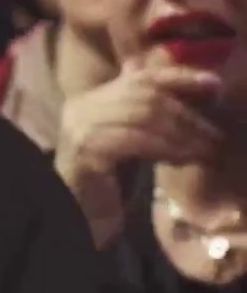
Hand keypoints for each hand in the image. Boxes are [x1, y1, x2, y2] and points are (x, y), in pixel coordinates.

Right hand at [54, 57, 222, 244]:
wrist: (78, 215)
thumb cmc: (109, 183)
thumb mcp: (131, 141)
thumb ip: (146, 117)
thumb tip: (187, 93)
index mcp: (90, 99)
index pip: (139, 78)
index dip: (178, 77)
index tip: (213, 84)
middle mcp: (80, 107)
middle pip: (144, 95)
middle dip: (186, 114)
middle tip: (214, 134)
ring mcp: (80, 127)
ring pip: (142, 116)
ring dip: (180, 134)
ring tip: (203, 150)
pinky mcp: (86, 149)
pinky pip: (134, 140)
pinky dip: (164, 148)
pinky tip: (180, 160)